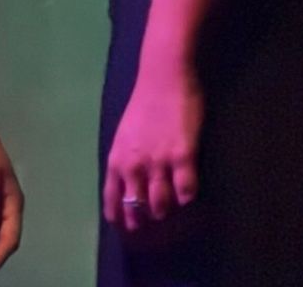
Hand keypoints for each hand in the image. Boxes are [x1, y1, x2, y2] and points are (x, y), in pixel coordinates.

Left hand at [103, 63, 202, 233]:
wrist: (163, 76)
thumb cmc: (144, 103)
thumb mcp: (124, 134)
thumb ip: (125, 160)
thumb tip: (128, 186)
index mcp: (117, 159)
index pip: (113, 201)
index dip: (121, 217)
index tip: (128, 226)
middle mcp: (134, 165)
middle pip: (137, 208)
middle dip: (144, 219)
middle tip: (154, 219)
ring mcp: (158, 161)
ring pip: (161, 205)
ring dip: (166, 209)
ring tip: (172, 204)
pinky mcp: (182, 155)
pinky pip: (186, 191)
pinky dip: (188, 197)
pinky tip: (189, 191)